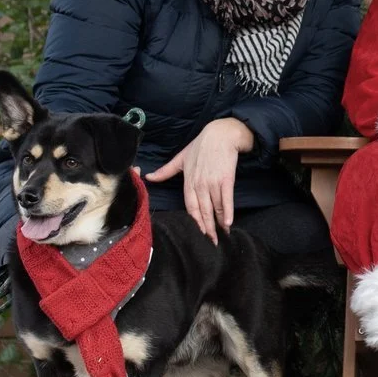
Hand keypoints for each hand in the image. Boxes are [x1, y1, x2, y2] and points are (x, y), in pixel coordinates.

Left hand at [144, 118, 253, 241]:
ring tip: (222, 235)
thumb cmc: (201, 145)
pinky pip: (226, 199)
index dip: (194, 222)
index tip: (198, 234)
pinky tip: (228, 223)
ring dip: (218, 223)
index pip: (190, 207)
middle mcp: (199, 185)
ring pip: (214, 208)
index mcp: (188, 181)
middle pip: (203, 211)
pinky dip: (227, 211)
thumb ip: (166, 170)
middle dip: (207, 228)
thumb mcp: (181, 158)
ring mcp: (213, 182)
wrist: (221, 134)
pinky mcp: (226, 179)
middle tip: (211, 242)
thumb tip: (150, 177)